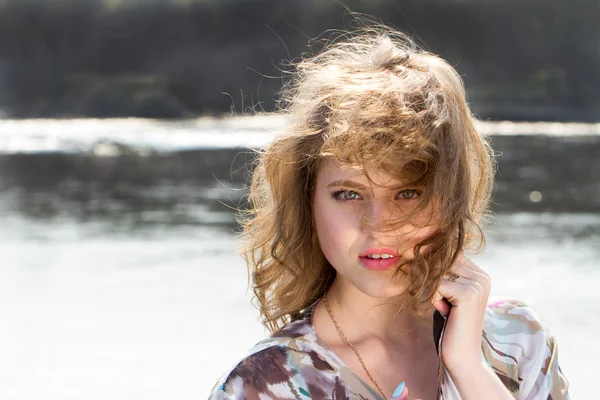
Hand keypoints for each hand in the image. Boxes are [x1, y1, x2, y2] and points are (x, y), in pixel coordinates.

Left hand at [431, 255, 490, 370]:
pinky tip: (446, 312)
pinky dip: (434, 299)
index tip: (438, 290)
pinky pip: (436, 286)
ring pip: (437, 273)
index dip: (436, 270)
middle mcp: (482, 277)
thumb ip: (444, 275)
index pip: (449, 255)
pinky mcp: (468, 294)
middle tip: (443, 303)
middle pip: (442, 261)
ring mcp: (477, 284)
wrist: (462, 356)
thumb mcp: (449, 295)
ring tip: (446, 308)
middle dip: (432, 280)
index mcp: (481, 275)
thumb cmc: (451, 325)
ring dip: (433, 291)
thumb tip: (424, 252)